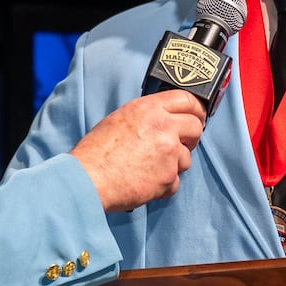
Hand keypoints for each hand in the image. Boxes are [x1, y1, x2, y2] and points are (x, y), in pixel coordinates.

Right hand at [70, 90, 206, 211]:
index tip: (197, 117)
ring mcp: (169, 152)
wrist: (88, 179)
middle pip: (196, 127)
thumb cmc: (96, 151)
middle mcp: (164, 127)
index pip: (188, 100)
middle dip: (191, 137)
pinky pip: (175, 181)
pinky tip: (145, 182)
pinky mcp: (168, 177)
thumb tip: (164, 120)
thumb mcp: (120, 119)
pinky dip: (163, 185)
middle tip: (179, 145)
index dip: (196, 110)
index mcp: (149, 108)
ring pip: (187, 158)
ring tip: (149, 168)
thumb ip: (147, 116)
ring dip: (173, 164)